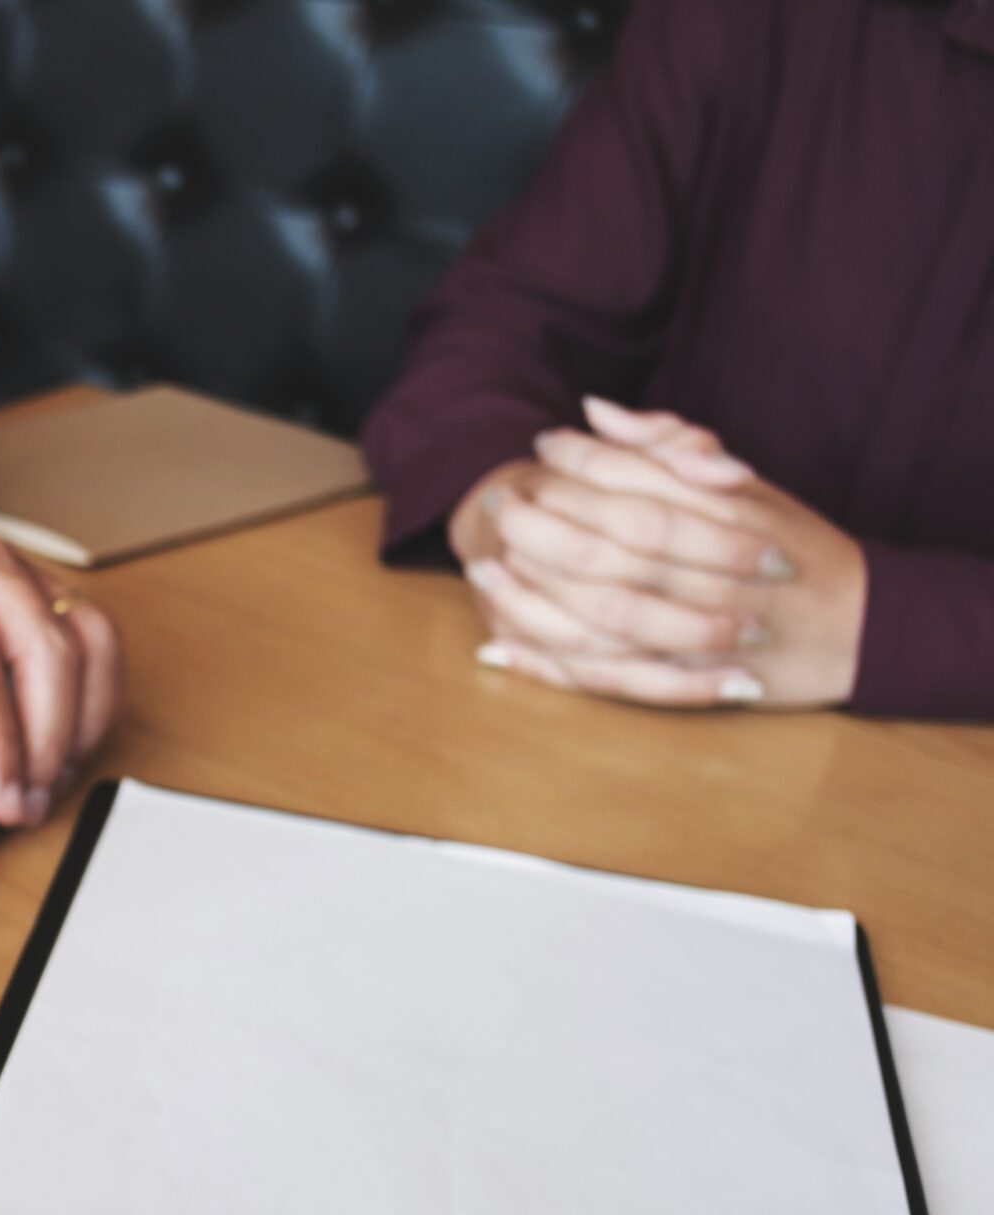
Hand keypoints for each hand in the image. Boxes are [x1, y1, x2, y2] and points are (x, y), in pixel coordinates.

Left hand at [0, 433, 123, 824]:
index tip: (1, 794)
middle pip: (46, 651)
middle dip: (46, 743)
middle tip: (25, 806)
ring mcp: (22, 570)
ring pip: (88, 642)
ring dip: (81, 723)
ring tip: (49, 783)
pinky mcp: (45, 584)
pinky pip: (97, 637)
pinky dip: (96, 697)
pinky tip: (70, 743)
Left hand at [450, 398, 865, 708]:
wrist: (859, 623)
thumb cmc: (788, 545)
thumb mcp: (743, 485)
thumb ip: (671, 444)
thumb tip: (595, 410)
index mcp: (725, 513)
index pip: (635, 479)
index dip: (580, 460)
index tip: (543, 445)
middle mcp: (710, 569)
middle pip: (605, 545)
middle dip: (538, 525)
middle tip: (496, 503)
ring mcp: (698, 628)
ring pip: (598, 612)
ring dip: (530, 594)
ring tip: (482, 569)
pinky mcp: (683, 678)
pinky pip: (604, 675)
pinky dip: (546, 665)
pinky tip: (496, 651)